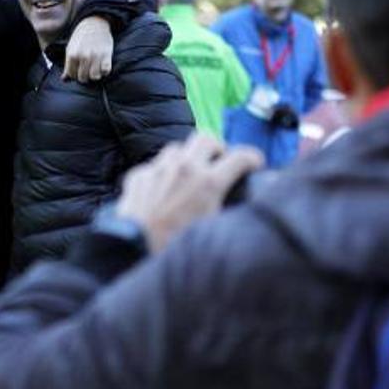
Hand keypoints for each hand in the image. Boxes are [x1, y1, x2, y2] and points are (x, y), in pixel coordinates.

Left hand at [64, 16, 113, 82]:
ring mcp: (95, 56)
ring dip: (95, 75)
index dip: (75, 75)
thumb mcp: (70, 48)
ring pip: (95, 77)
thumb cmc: (81, 37)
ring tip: (95, 69)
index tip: (78, 71)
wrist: (94, 23)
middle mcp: (83, 56)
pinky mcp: (107, 55)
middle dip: (85, 77)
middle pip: (83, 78)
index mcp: (72, 55)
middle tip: (87, 71)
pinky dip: (105, 71)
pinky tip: (102, 66)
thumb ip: (67, 64)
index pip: (72, 75)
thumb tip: (64, 79)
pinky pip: (106, 71)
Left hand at [114, 134, 263, 252]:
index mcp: (208, 182)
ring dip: (186, 159)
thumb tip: (238, 204)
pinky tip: (161, 191)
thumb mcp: (212, 231)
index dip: (252, 158)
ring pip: (177, 149)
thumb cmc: (175, 248)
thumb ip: (226, 210)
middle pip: (206, 138)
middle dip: (216, 148)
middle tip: (217, 162)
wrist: (133, 250)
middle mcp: (184, 168)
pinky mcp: (138, 175)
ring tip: (187, 177)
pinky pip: (154, 166)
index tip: (254, 163)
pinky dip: (161, 175)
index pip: (240, 156)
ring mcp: (158, 168)